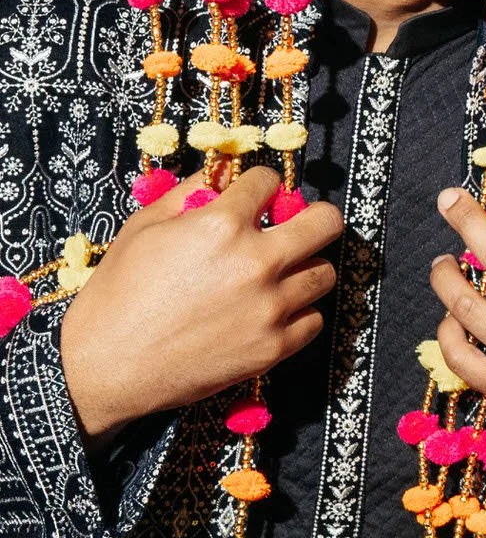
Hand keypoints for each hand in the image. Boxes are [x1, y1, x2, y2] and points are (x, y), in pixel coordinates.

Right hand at [59, 167, 342, 445]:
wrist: (107, 365)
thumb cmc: (118, 293)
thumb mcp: (144, 226)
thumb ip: (189, 192)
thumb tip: (221, 172)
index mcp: (221, 224)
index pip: (268, 181)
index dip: (259, 184)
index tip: (254, 196)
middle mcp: (256, 262)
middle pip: (326, 223)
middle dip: (315, 215)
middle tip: (300, 224)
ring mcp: (270, 308)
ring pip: (325, 274)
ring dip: (306, 266)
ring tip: (281, 273)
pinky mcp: (273, 348)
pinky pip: (314, 320)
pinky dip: (299, 313)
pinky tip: (273, 310)